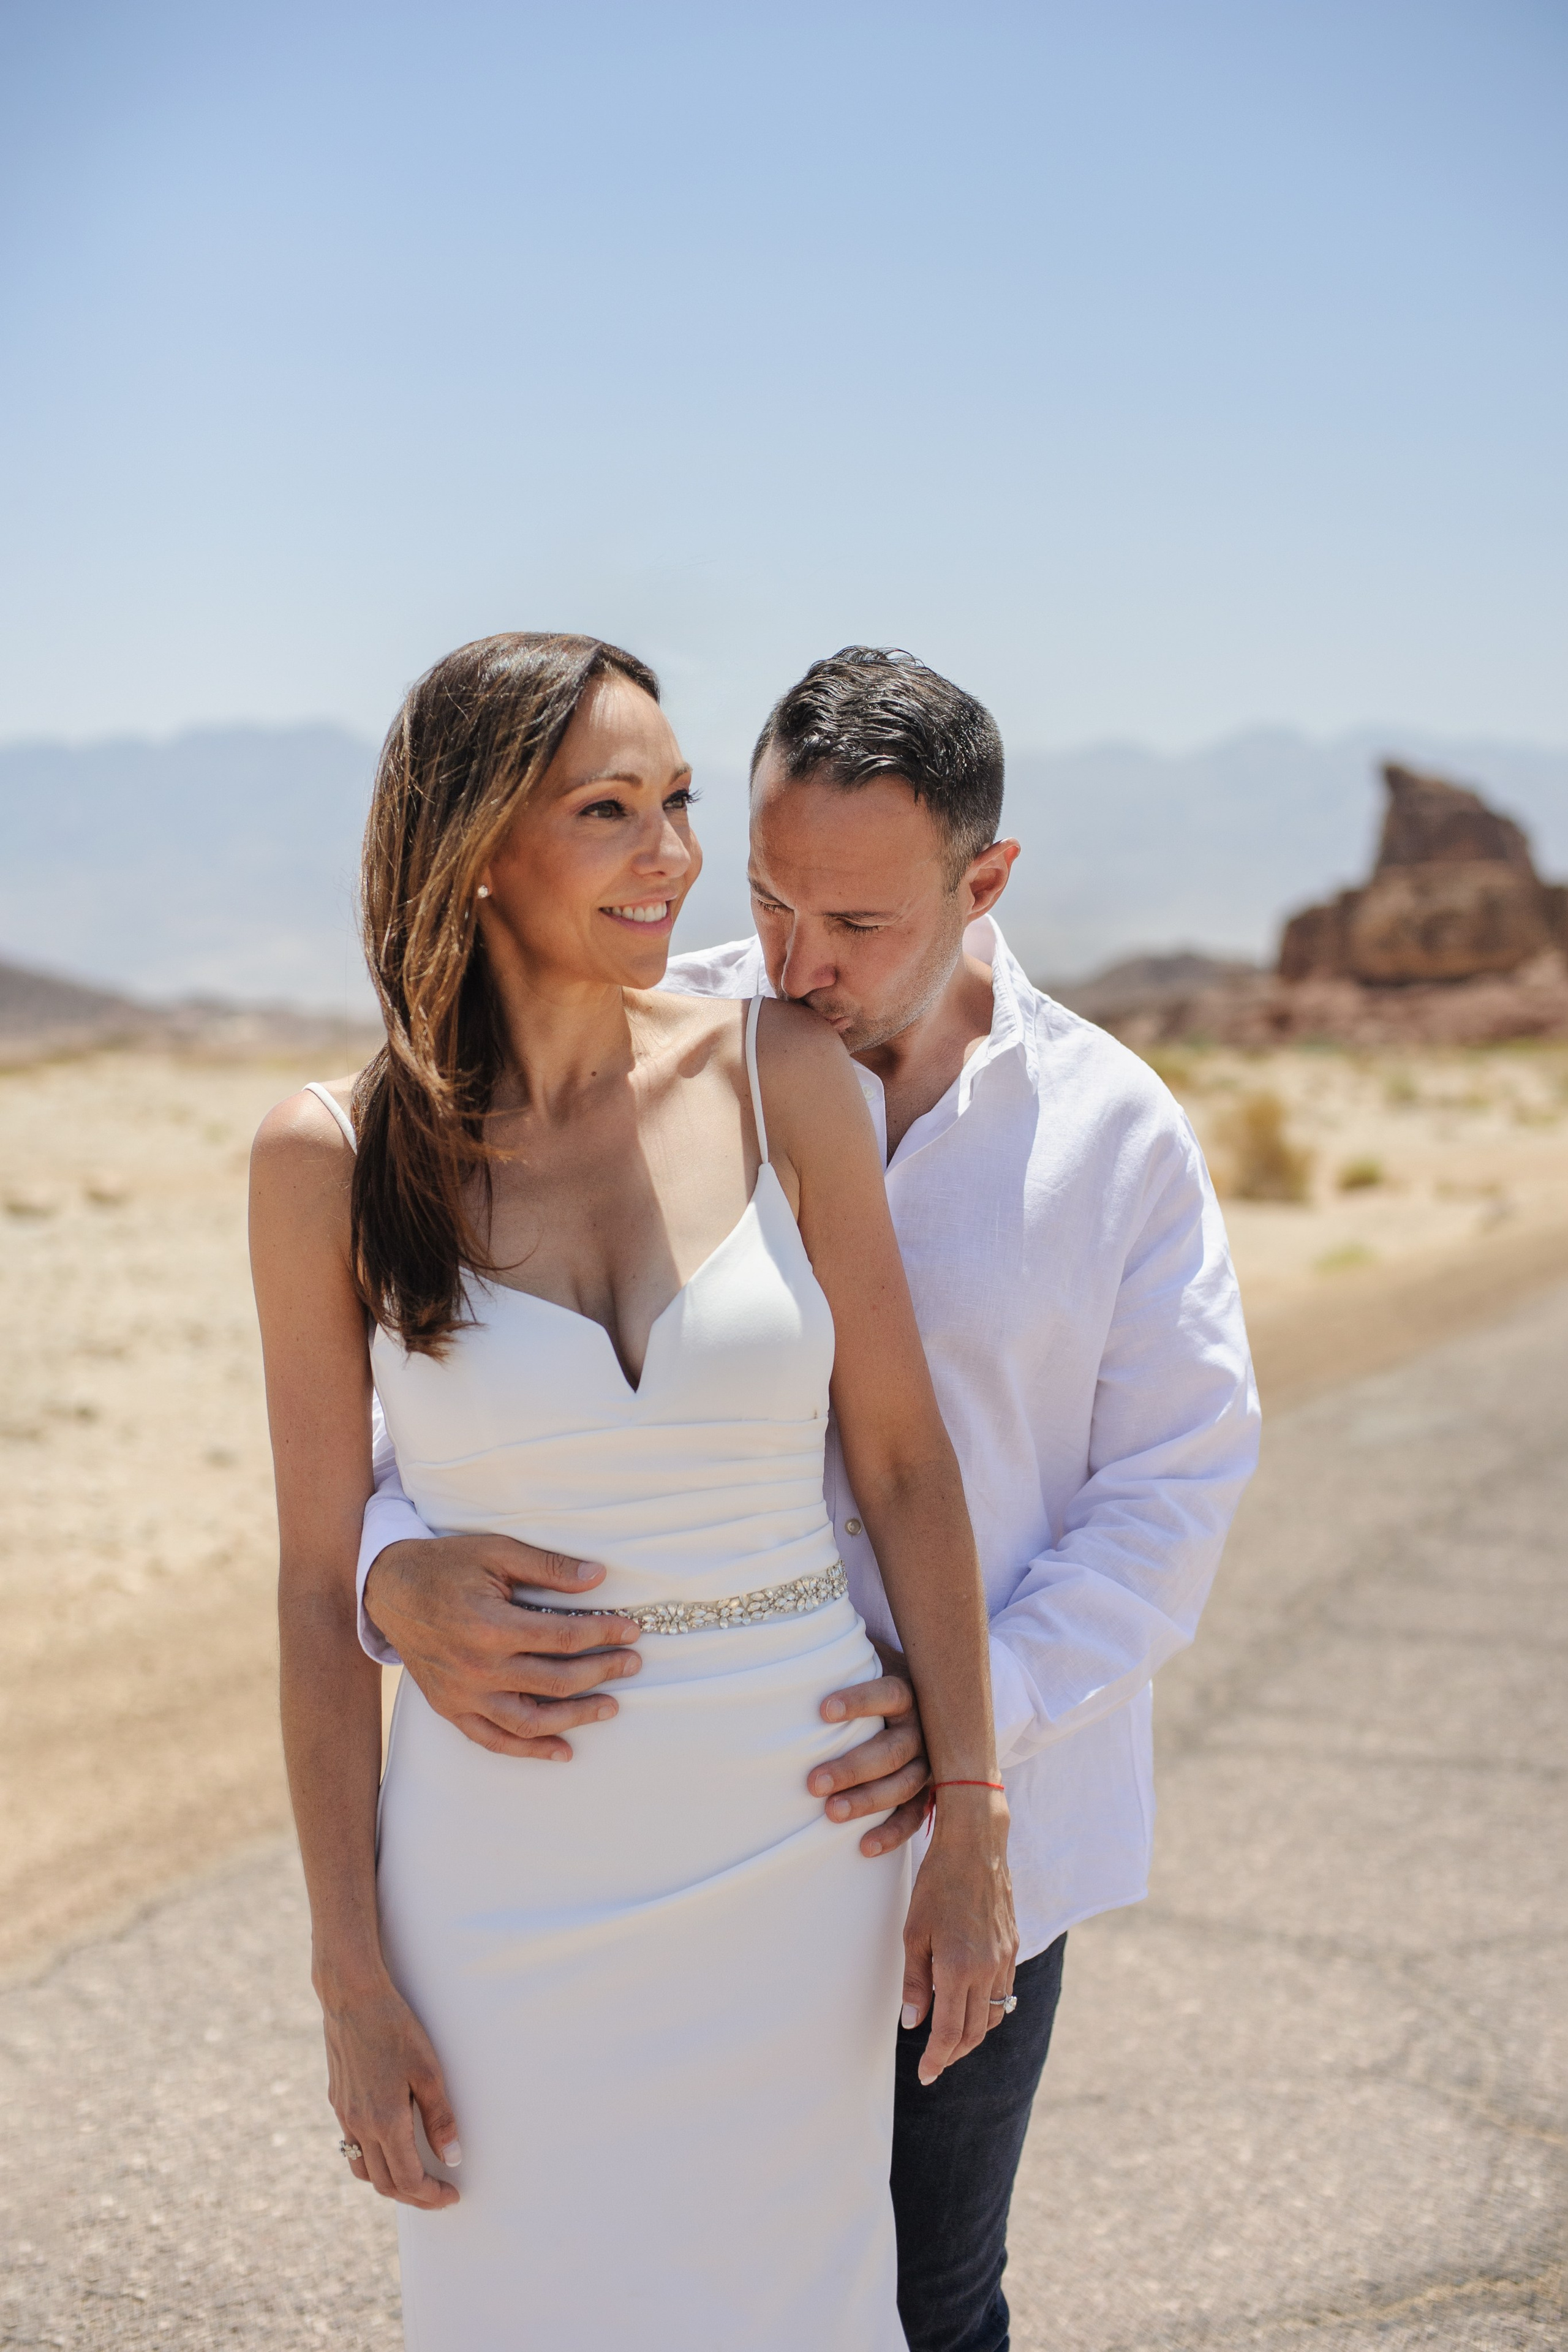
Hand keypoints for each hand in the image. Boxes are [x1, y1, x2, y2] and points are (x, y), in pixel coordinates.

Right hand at [322, 1972, 462, 2208]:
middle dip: (414, 2197)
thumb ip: (440, 2118)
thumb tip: (452, 2158)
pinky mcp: (337, 2102)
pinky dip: (372, 2161)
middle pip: (384, 2183)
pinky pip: (351, 2146)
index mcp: (384, 2122)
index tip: (452, 2196)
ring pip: (363, 2170)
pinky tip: (389, 2148)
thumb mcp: (428, 2071)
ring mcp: (344, 2115)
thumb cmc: (396, 2029)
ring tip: (416, 2179)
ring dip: (389, 2183)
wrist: (353, 1998)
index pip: (408, 2180)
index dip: (431, 2196)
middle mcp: (359, 2125)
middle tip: (439, 2195)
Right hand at [365, 1535, 642, 1758]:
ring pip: (531, 1721)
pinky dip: (530, 1749)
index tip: (632, 1630)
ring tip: (610, 1706)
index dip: (604, 1634)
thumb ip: (548, 1567)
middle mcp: (477, 1669)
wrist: (387, 1589)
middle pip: (556, 1681)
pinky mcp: (450, 1708)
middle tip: (632, 1664)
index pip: (565, 1638)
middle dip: (602, 1672)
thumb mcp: (497, 1552)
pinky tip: (563, 1749)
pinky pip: (494, 1740)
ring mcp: (462, 1695)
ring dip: (577, 1717)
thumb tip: (598, 1577)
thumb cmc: (445, 1565)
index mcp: (491, 1627)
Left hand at [810, 1644, 929, 1856]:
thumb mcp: (865, 1653)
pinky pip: (917, 1815)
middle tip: (813, 1782)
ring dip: (869, 1801)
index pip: (887, 1693)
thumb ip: (842, 1648)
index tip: (822, 1711)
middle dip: (853, 1767)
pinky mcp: (931, 1789)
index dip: (859, 1701)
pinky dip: (893, 1832)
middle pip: (894, 1749)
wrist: (924, 1690)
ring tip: (830, 1813)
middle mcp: (925, 1727)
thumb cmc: (876, 1671)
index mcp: (909, 1688)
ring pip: (905, 1784)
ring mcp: (931, 1760)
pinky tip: (864, 1846)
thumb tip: (798, 1626)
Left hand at [900, 1785, 1016, 2085]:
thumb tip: (913, 2024)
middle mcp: (988, 1969)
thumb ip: (914, 1982)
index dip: (937, 2059)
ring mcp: (1005, 1959)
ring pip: (994, 2013)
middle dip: (954, 2053)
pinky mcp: (1014, 1947)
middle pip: (975, 2031)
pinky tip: (971, 2003)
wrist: (976, 1846)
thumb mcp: (914, 1933)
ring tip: (951, 2038)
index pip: (950, 2032)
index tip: (925, 2075)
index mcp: (959, 1968)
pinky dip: (988, 2007)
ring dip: (973, 2033)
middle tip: (935, 2063)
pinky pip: (1004, 1990)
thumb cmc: (937, 1885)